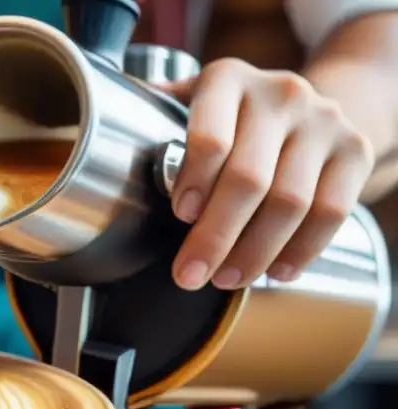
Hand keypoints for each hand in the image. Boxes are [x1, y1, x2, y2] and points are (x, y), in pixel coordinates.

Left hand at [159, 59, 374, 290]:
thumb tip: (102, 148)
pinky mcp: (353, 151)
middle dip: (215, 237)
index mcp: (227, 81)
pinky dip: (300, 251)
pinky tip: (275, 271)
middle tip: (190, 275)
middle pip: (249, 180)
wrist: (309, 107)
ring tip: (227, 279)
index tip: (180, 216)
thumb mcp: (195, 105)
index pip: (211, 135)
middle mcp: (279, 94)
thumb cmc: (234, 117)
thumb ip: (156, 122)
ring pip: (290, 202)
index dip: (195, 181)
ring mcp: (322, 122)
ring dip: (253, 252)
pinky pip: (331, 213)